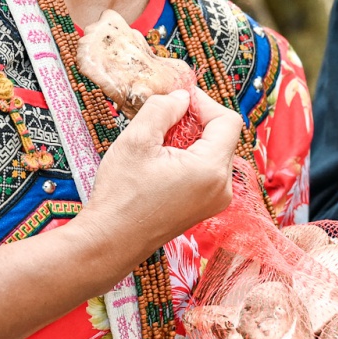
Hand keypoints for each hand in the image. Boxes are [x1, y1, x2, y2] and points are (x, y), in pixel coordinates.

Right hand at [74, 89, 240, 260]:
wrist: (110, 241)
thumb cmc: (121, 195)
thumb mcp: (137, 139)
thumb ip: (163, 108)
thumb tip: (181, 97)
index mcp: (211, 170)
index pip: (227, 120)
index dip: (204, 103)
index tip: (178, 100)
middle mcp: (222, 188)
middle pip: (223, 136)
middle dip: (196, 121)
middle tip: (164, 119)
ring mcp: (215, 200)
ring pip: (214, 152)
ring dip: (191, 140)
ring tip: (159, 142)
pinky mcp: (204, 207)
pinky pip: (207, 171)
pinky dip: (189, 158)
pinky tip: (162, 161)